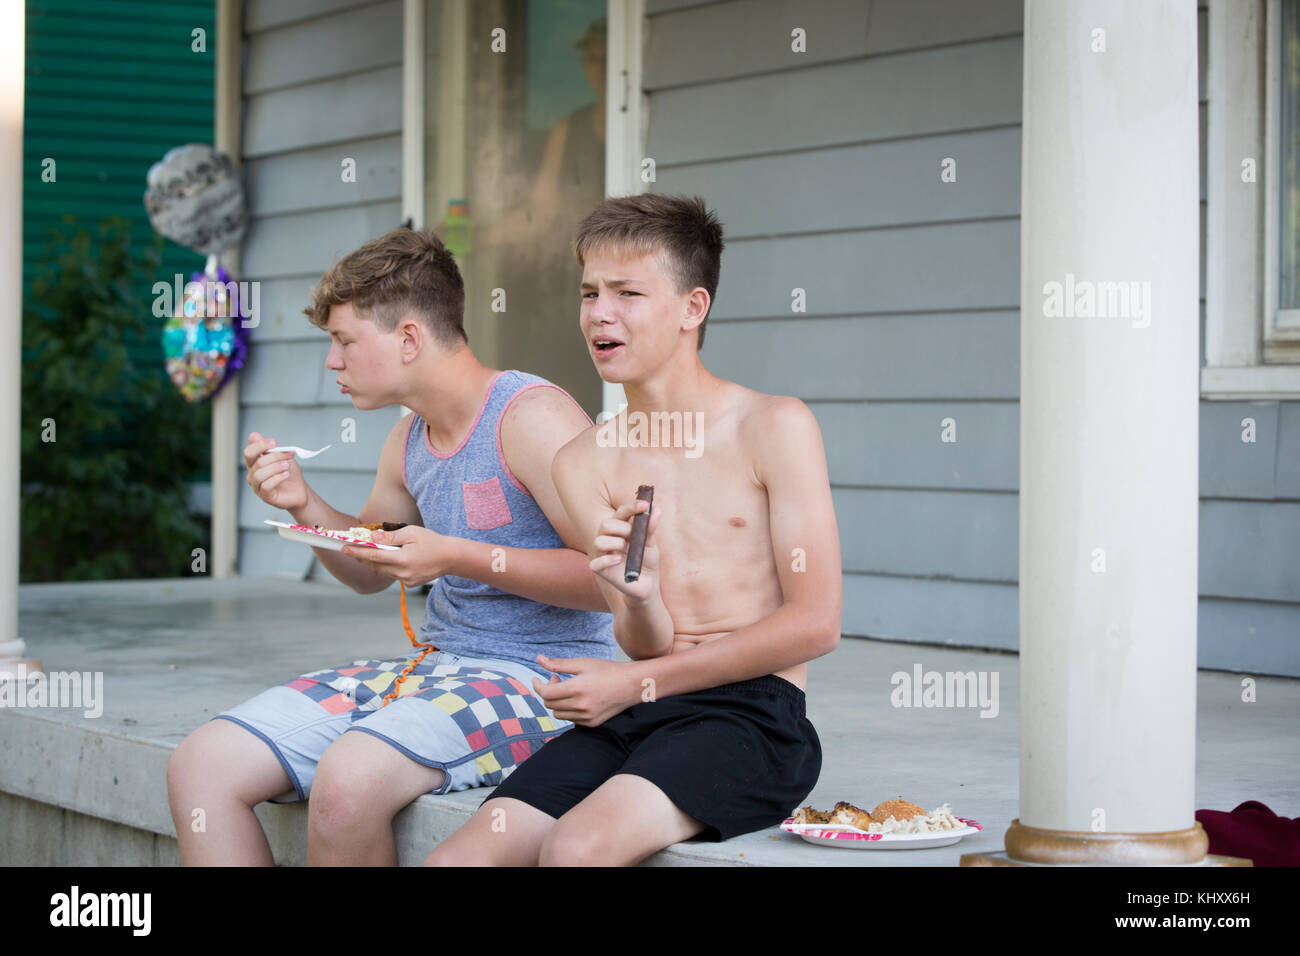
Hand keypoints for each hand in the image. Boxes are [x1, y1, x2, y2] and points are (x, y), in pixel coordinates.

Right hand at [244, 431, 308, 511]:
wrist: (299, 489)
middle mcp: (252, 475)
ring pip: (260, 474)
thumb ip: (268, 447)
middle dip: (275, 457)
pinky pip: (266, 485)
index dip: (260, 445)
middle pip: (258, 462)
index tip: (274, 443)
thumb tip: (253, 436)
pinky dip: (277, 478)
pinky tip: (286, 475)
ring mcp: (257, 486)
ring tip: (287, 466)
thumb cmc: (289, 472)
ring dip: (276, 467)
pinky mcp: (265, 496)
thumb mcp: (281, 456)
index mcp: (254, 464)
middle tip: (288, 455)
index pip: (248, 452)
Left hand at [339, 525, 456, 587]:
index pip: (373, 555)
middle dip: (362, 557)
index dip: (357, 551)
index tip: (343, 548)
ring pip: (383, 570)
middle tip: (349, 549)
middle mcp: (402, 573)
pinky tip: (391, 559)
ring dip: (375, 561)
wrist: (451, 558)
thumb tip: (373, 537)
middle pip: (375, 564)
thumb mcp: (412, 532)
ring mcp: (406, 580)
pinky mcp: (410, 583)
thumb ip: (391, 536)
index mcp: (402, 559)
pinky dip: (389, 566)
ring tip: (367, 552)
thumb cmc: (433, 542)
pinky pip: (393, 574)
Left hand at [530, 655, 641, 726]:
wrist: (632, 685)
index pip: (546, 693)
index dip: (537, 685)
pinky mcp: (592, 723)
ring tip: (567, 688)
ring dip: (556, 702)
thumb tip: (539, 659)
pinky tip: (577, 698)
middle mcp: (581, 706)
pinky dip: (567, 709)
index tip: (536, 678)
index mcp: (577, 689)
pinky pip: (570, 719)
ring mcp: (586, 717)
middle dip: (548, 691)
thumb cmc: (608, 670)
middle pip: (549, 704)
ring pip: (558, 714)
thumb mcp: (583, 663)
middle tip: (557, 678)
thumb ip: (559, 664)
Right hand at [589, 497, 662, 604]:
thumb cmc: (646, 561)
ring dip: (616, 543)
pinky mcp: (600, 570)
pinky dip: (607, 560)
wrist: (647, 584)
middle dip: (622, 528)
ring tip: (626, 550)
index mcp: (619, 529)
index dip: (631, 507)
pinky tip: (619, 560)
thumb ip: (649, 528)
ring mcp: (602, 554)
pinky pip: (596, 562)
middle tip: (633, 536)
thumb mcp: (651, 544)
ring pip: (599, 541)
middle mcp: (608, 538)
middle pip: (605, 524)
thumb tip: (657, 510)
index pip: (620, 513)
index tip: (645, 505)